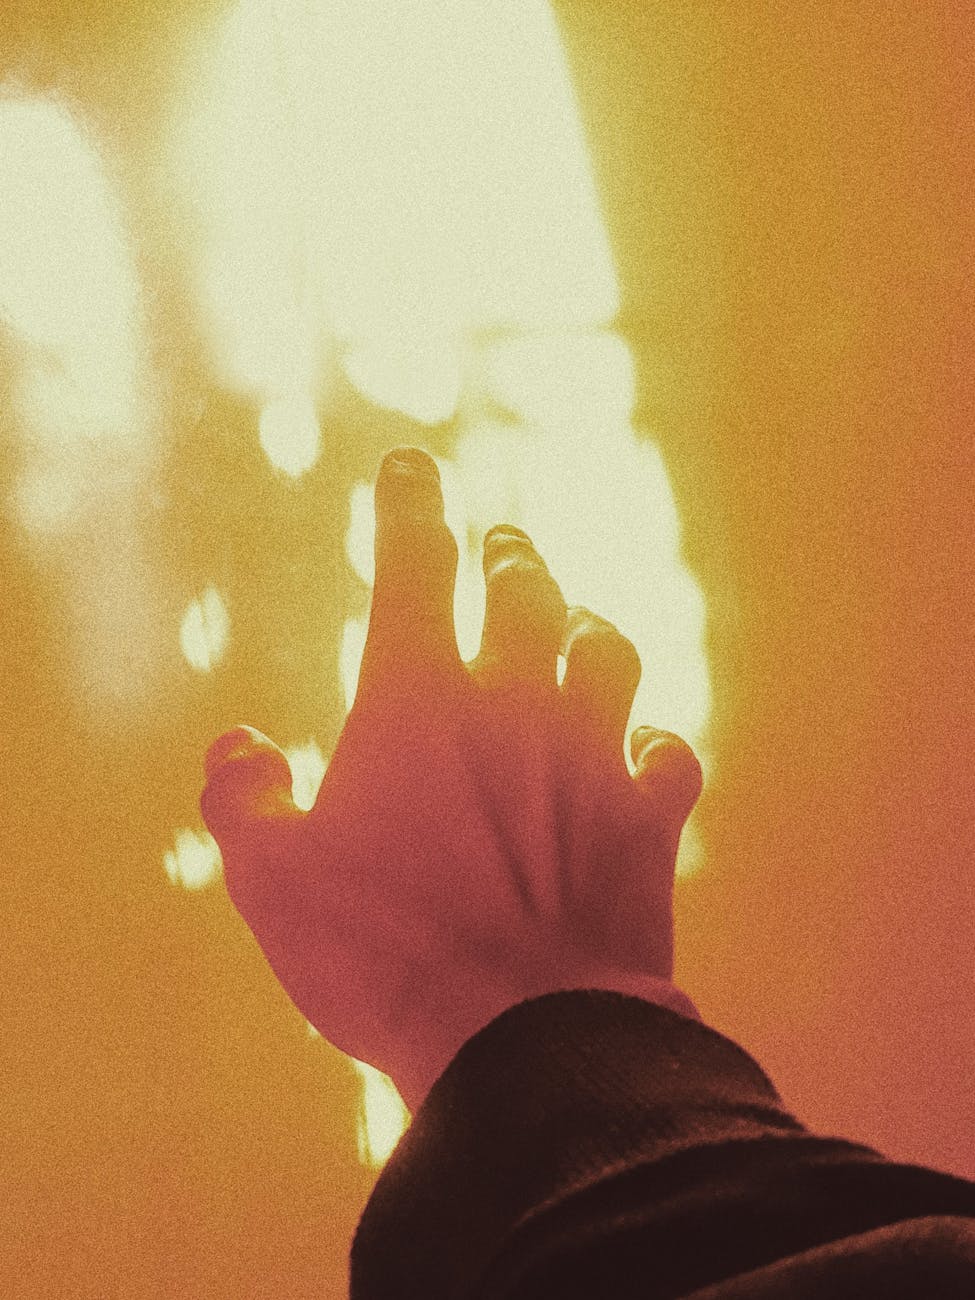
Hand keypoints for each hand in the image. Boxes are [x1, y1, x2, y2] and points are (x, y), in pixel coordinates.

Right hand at [201, 447, 701, 1110]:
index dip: (411, 504)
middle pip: (528, 590)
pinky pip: (670, 755)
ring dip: (591, 628)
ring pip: (609, 651)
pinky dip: (657, 745)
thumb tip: (237, 748)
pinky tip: (646, 750)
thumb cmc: (383, 955)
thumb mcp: (273, 882)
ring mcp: (591, 757)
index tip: (413, 464)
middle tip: (506, 545)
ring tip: (579, 625)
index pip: (415, 564)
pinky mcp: (647, 821)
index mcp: (417, 701)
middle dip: (513, 556)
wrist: (521, 1035)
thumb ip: (243, 801)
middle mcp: (514, 706)